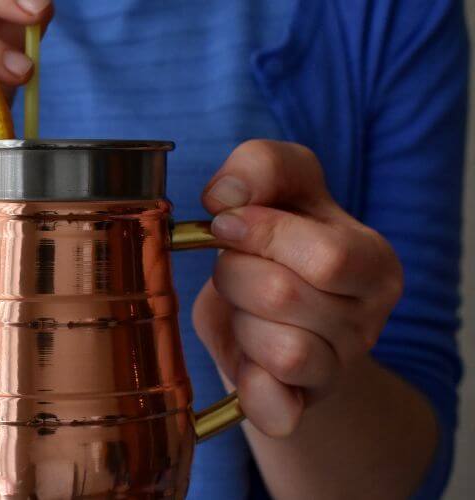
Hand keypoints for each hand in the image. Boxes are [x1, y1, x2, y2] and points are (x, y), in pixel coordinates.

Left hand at [193, 140, 403, 436]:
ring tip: (246, 309)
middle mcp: (370, 317)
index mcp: (372, 258)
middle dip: (235, 275)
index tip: (225, 222)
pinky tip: (248, 361)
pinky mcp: (306, 402)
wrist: (271, 315)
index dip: (259, 232)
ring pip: (279, 350)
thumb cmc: (273, 243)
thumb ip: (257, 166)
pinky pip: (273, 403)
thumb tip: (225, 198)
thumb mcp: (274, 186)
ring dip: (241, 322)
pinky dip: (250, 384)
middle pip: (284, 296)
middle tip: (234, 270)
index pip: (325, 256)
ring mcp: (342, 364)